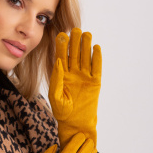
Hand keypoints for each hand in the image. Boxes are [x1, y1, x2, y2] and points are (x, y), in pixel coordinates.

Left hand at [49, 27, 101, 148]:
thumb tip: (58, 62)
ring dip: (86, 46)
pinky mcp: (95, 82)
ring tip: (86, 34)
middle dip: (75, 42)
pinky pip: (96, 68)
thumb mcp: (55, 97)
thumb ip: (56, 79)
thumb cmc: (63, 112)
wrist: (75, 123)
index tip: (61, 35)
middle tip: (75, 29)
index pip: (61, 57)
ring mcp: (85, 76)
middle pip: (75, 54)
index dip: (62, 46)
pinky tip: (96, 48)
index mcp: (62, 75)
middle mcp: (73, 73)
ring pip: (85, 58)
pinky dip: (96, 58)